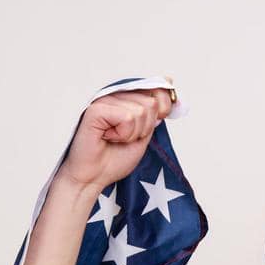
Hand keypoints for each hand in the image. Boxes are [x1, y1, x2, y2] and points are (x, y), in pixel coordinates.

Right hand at [55, 82, 175, 191]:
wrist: (93, 177)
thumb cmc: (114, 159)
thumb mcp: (144, 136)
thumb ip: (154, 116)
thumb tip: (171, 97)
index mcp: (127, 98)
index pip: (157, 87)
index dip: (164, 106)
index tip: (156, 122)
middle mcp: (116, 95)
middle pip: (151, 103)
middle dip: (144, 128)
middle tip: (125, 137)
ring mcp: (105, 100)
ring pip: (140, 111)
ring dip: (132, 134)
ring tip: (115, 138)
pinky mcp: (96, 109)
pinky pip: (127, 117)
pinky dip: (122, 134)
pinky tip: (108, 137)